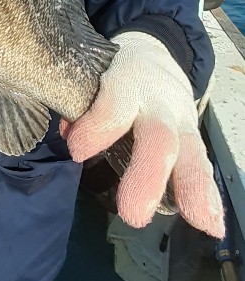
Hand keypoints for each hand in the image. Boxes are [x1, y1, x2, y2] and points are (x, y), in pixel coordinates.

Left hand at [60, 32, 223, 237]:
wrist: (151, 56)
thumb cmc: (113, 71)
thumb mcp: (94, 74)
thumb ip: (79, 103)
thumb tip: (69, 132)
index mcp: (129, 78)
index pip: (116, 101)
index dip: (99, 126)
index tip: (77, 150)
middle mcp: (160, 101)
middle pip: (159, 135)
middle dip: (148, 174)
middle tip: (133, 213)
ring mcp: (182, 120)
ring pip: (190, 152)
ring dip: (193, 189)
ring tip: (200, 221)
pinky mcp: (193, 137)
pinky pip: (201, 166)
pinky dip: (208, 196)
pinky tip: (212, 224)